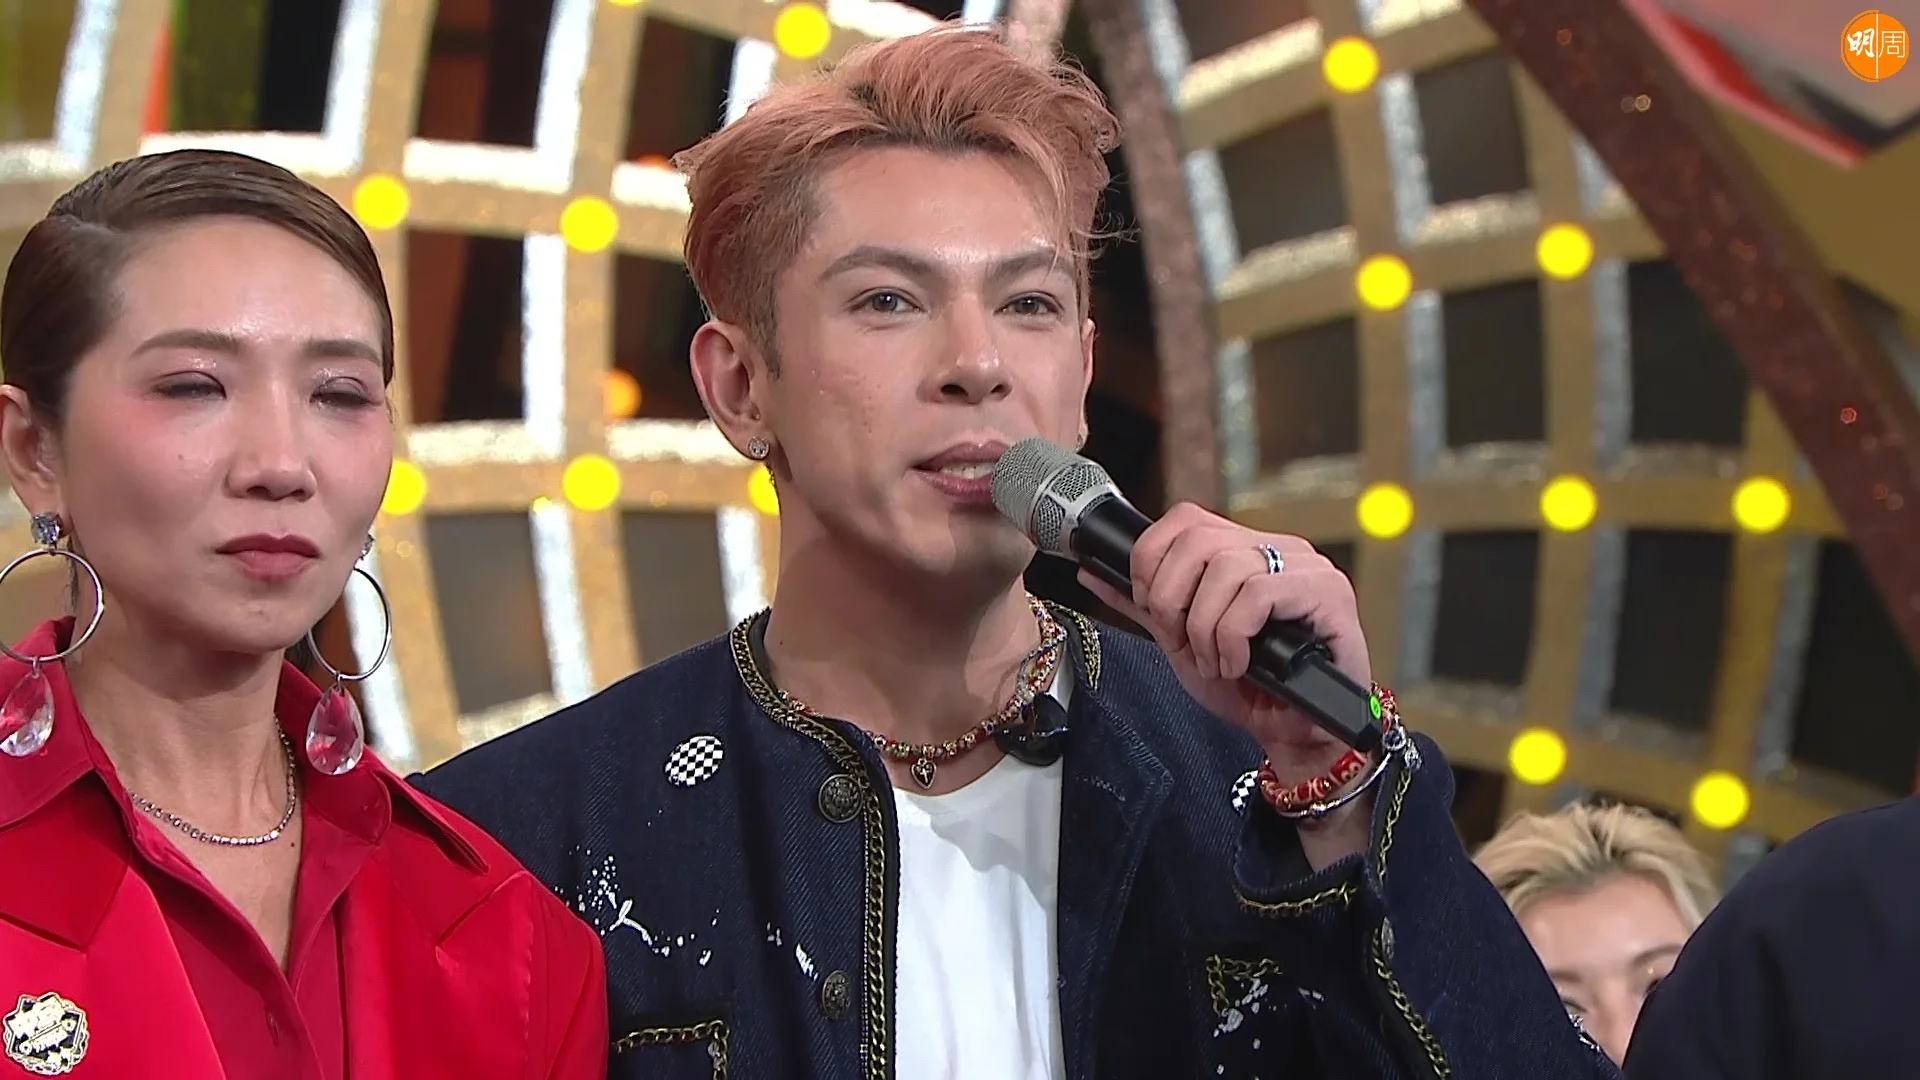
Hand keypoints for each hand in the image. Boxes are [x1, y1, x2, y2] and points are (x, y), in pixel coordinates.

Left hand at [1077, 503, 1372, 786]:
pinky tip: (1238, 664)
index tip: (1152, 607)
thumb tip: (1093, 571)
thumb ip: (1145, 605)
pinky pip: (1259, 594)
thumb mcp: (1182, 642)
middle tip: (1182, 641)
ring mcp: (1305, 567)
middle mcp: (1277, 548)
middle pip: (1198, 538)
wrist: (1296, 734)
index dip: (1153, 559)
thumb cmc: (1249, 688)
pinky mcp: (1328, 592)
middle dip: (1172, 598)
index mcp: (1244, 549)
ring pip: (1226, 568)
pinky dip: (1234, 636)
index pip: (1185, 518)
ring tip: (1215, 661)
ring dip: (1205, 627)